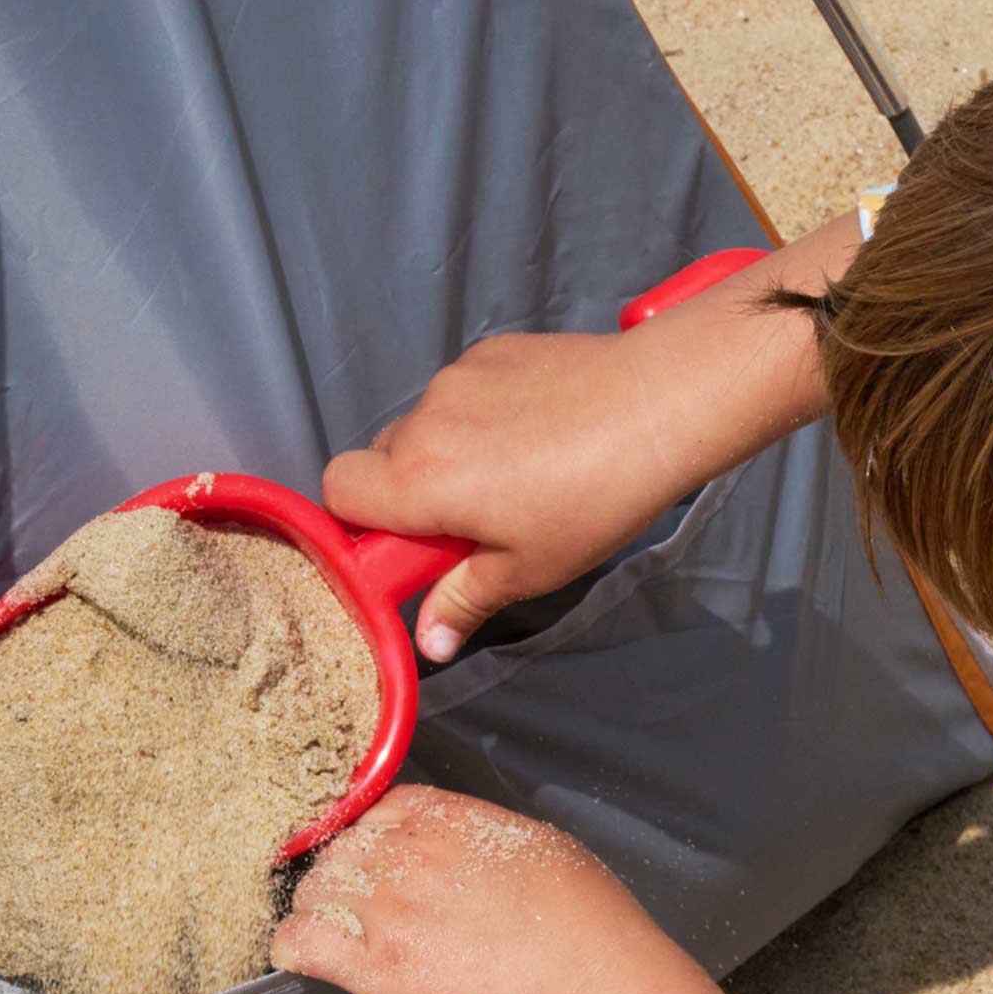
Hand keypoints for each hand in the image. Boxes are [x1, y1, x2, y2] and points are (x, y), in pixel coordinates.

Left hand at [271, 786, 646, 993]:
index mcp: (442, 816)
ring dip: (323, 913)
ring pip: (312, 895)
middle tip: (368, 912)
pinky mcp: (371, 967)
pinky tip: (312, 958)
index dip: (372, 839)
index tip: (380, 864)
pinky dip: (296, 949)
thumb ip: (482, 840)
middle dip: (346, 878)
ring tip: (345, 940)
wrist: (583, 982)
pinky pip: (298, 945)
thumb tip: (466, 855)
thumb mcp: (537, 845)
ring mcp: (381, 908)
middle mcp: (401, 852)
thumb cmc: (585, 920)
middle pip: (337, 851)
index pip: (375, 810)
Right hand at [320, 211, 859, 662]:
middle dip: (411, 494)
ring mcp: (455, 379)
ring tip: (519, 478)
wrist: (655, 407)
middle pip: (380, 460)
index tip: (408, 547)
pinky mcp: (489, 352)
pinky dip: (482, 418)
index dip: (361, 524)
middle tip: (474, 523)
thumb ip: (464, 600)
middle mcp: (423, 421)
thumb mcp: (528, 568)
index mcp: (418, 480)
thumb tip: (429, 641)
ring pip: (425, 427)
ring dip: (450, 455)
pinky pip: (462, 394)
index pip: (337, 493)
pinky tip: (538, 435)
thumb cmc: (595, 496)